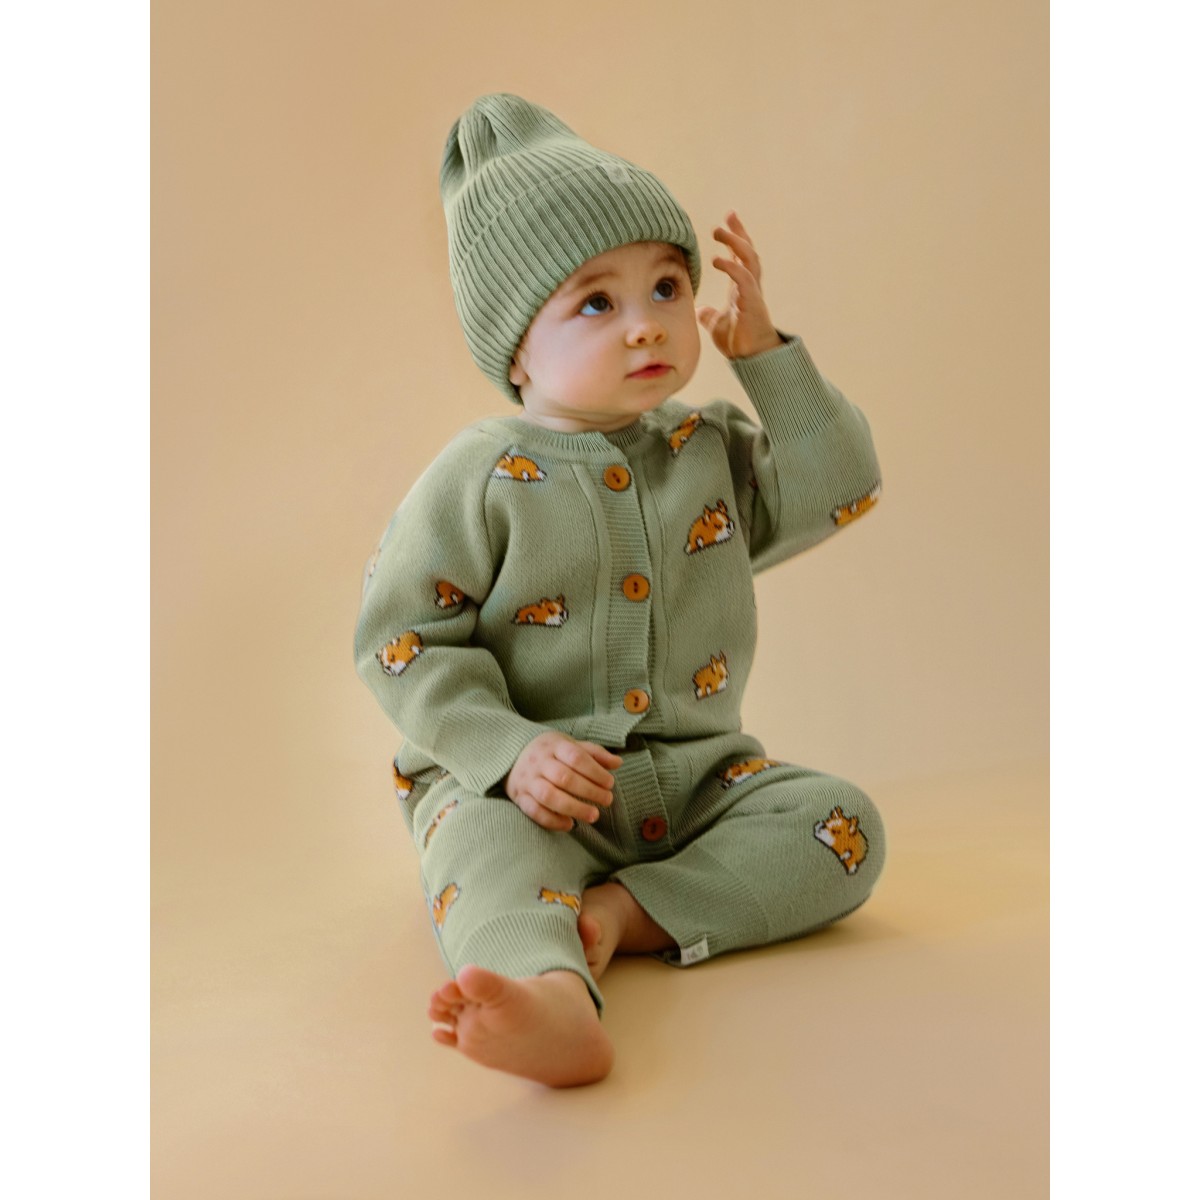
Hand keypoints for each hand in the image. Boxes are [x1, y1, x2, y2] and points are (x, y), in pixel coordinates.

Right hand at [504, 733, 622, 831]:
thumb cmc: (550, 752)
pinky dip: (552, 821)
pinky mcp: (519, 797)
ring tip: (594, 816)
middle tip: (607, 800)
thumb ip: (594, 754)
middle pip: (564, 777)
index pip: (575, 756)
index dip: (595, 771)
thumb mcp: (570, 745)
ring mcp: (527, 780)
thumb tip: (618, 763)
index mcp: (553, 745)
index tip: (610, 783)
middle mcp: (538, 762)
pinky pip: (534, 811)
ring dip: (574, 808)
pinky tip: (570, 824)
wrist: (512, 755)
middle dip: (589, 791)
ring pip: (549, 796)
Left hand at [695, 210, 783, 359]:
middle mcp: (749, 285)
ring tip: (719, 232)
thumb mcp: (717, 324)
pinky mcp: (752, 302)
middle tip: (728, 216)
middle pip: (747, 251)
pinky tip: (717, 260)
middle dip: (739, 232)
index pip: (740, 256)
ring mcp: (753, 292)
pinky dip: (731, 267)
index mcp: (742, 288)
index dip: (735, 238)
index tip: (728, 220)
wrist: (752, 358)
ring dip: (735, 242)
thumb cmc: (740, 341)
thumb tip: (698, 310)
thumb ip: (709, 315)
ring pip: (748, 259)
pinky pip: (744, 278)